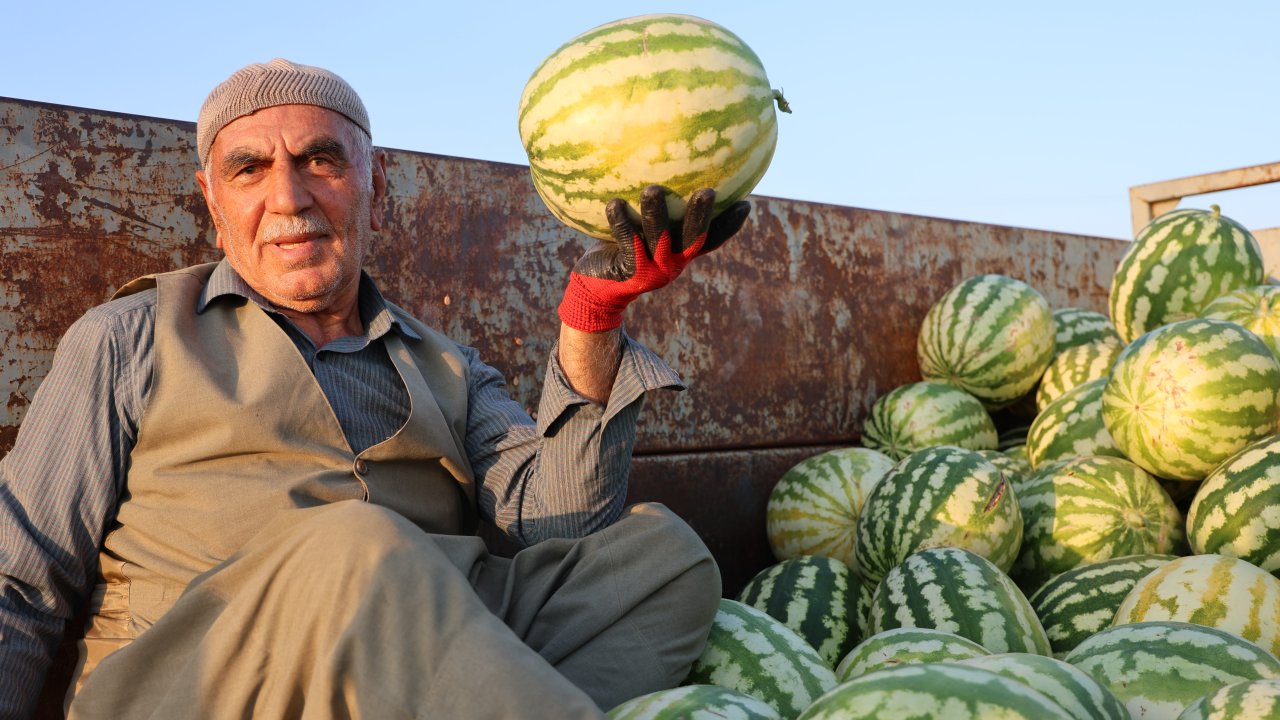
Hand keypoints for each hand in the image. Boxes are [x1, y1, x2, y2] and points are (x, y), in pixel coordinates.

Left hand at [557, 185, 750, 331]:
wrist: (595, 288)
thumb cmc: (619, 251)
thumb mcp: (640, 234)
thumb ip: (653, 213)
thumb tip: (657, 169)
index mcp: (681, 253)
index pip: (712, 240)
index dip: (730, 224)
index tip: (746, 203)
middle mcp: (672, 262)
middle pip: (694, 239)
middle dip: (701, 216)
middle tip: (708, 192)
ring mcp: (652, 269)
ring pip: (660, 238)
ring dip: (657, 213)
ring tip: (652, 189)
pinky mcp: (630, 271)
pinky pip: (627, 242)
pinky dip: (620, 221)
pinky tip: (613, 203)